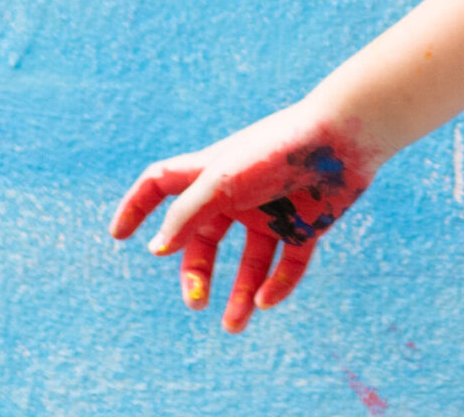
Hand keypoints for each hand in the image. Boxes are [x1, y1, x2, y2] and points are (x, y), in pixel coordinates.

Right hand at [108, 101, 387, 332]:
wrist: (345, 138)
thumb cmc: (278, 150)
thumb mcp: (221, 182)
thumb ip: (186, 214)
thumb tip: (158, 248)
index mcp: (212, 173)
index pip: (162, 184)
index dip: (137, 206)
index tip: (118, 235)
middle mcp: (240, 194)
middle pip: (204, 240)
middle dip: (196, 273)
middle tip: (196, 300)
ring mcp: (273, 210)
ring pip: (250, 262)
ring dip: (241, 295)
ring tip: (234, 326)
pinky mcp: (307, 225)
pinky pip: (288, 264)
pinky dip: (278, 285)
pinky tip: (267, 301)